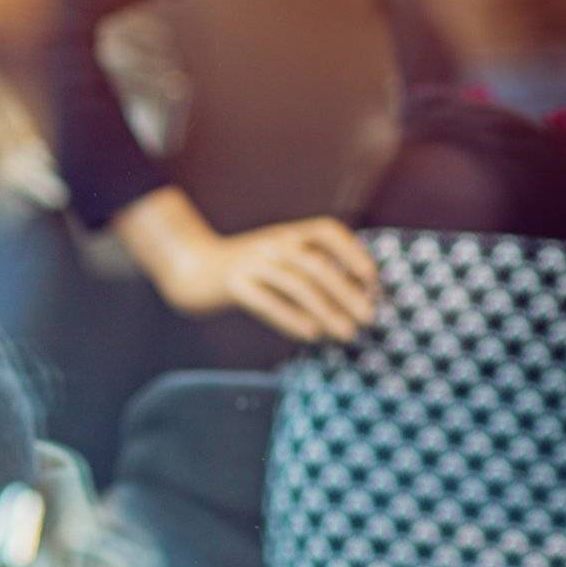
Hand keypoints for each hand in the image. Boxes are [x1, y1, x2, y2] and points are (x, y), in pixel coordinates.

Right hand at [115, 189, 377, 341]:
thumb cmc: (249, 270)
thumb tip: (357, 298)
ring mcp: (251, 262)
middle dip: (347, 293)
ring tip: (346, 333)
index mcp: (288, 232)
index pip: (327, 232)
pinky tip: (311, 334)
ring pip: (296, 284)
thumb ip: (312, 268)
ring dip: (327, 310)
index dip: (353, 252)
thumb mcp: (280, 257)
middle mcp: (272, 242)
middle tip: (369, 318)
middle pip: (316, 265)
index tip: (373, 279)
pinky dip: (292, 318)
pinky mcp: (233, 284)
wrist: (193, 269)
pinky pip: (267, 302)